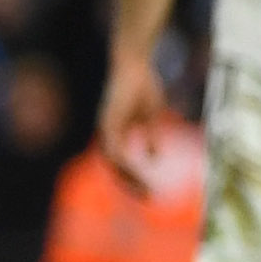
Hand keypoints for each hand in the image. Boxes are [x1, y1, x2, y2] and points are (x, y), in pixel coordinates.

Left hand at [95, 46, 173, 190]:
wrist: (134, 64)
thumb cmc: (142, 86)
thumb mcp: (150, 116)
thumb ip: (150, 137)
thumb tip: (154, 158)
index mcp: (115, 133)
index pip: (119, 163)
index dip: (133, 178)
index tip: (150, 192)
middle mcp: (107, 132)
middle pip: (113, 167)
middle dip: (130, 184)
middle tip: (149, 197)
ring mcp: (106, 126)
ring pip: (112, 160)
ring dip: (129, 176)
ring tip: (146, 188)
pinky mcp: (109, 119)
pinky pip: (114, 146)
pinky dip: (124, 160)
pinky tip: (137, 169)